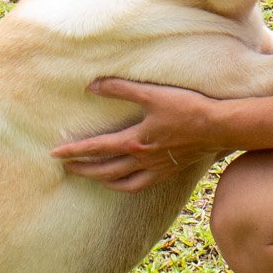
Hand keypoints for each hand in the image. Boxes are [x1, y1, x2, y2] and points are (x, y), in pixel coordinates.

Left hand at [51, 79, 224, 192]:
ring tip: (92, 178)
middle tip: (66, 168)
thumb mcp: (152, 94)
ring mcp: (156, 168)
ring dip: (103, 181)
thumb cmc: (186, 108)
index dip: (74, 151)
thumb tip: (92, 86)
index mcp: (134, 141)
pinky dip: (127, 185)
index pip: (96, 148)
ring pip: (122, 182)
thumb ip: (120, 89)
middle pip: (104, 170)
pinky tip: (124, 182)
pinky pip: (142, 185)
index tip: (54, 155)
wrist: (218, 127)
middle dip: (83, 170)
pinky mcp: (169, 171)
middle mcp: (142, 159)